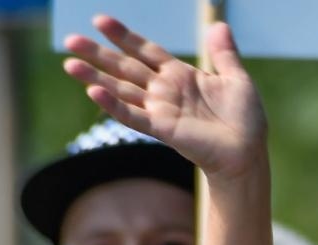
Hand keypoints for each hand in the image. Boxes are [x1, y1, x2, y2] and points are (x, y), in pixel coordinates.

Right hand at [62, 15, 266, 179]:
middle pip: (125, 67)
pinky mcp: (163, 129)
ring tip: (69, 64)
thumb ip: (224, 54)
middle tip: (70, 40)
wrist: (249, 152)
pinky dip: (114, 105)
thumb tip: (219, 24)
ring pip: (122, 90)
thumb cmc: (246, 119)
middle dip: (98, 54)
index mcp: (180, 75)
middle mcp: (165, 91)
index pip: (145, 50)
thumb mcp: (237, 80)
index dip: (124, 36)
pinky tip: (93, 92)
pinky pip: (133, 116)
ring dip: (95, 77)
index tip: (100, 20)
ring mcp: (161, 110)